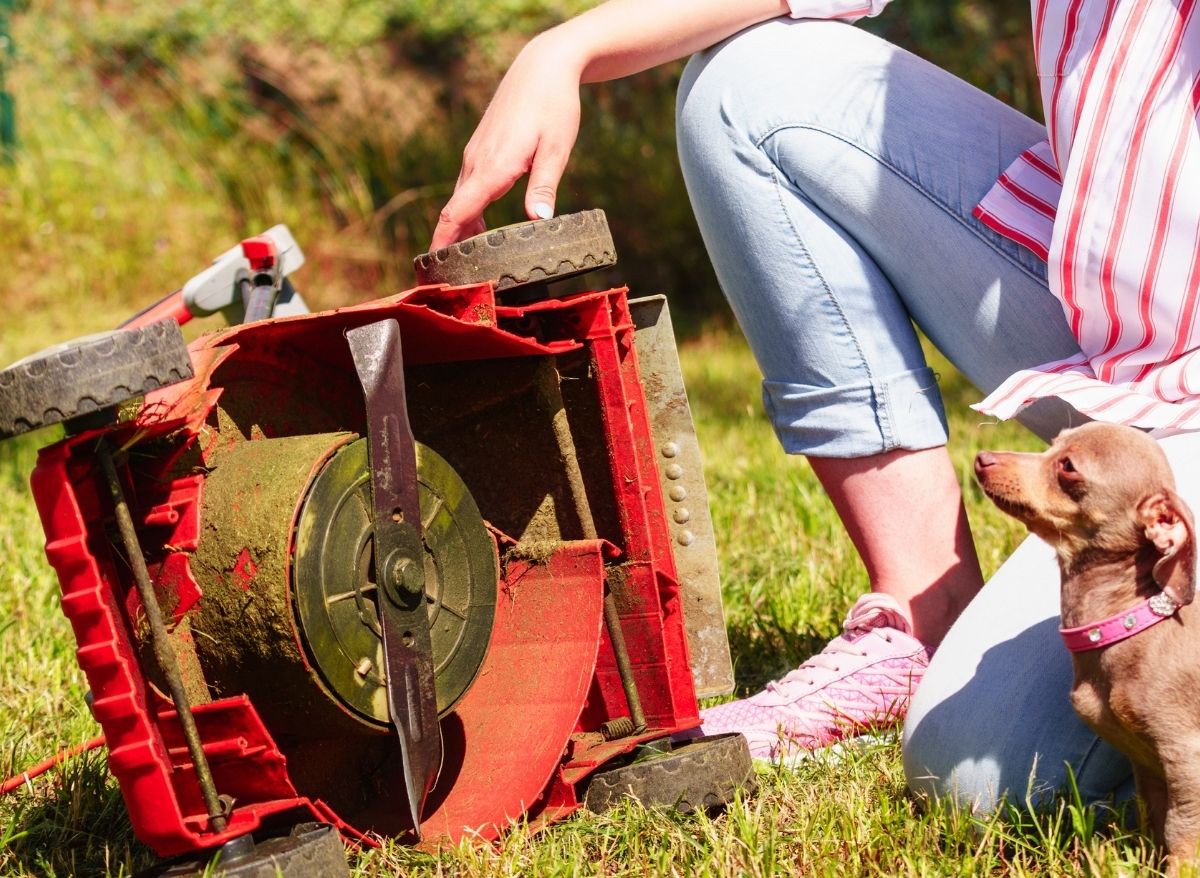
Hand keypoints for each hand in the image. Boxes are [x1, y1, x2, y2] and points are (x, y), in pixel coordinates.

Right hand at [431, 36, 582, 249]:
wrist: (542, 67)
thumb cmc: (554, 106)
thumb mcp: (557, 147)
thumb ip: (544, 184)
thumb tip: (539, 219)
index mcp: (493, 167)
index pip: (457, 213)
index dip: (443, 243)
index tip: (434, 269)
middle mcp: (477, 162)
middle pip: (455, 212)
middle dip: (449, 245)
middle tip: (453, 279)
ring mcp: (476, 155)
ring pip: (461, 199)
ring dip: (460, 229)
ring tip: (466, 261)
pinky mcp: (481, 150)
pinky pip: (468, 187)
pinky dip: (469, 210)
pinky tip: (481, 226)